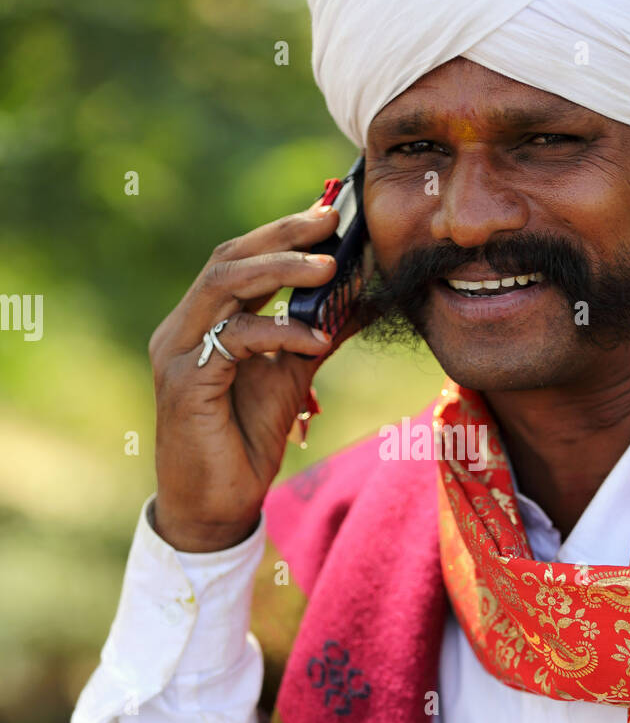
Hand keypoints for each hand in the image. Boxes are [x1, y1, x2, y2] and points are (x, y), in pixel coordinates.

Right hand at [149, 201, 343, 550]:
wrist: (217, 506)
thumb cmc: (245, 441)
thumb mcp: (289, 377)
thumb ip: (313, 334)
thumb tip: (360, 297)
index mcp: (202, 321)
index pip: (238, 259)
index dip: (281, 234)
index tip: (330, 216)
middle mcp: (181, 328)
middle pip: (227, 258)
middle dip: (281, 236)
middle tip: (331, 220)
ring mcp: (176, 352)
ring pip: (224, 284)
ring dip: (280, 270)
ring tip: (330, 267)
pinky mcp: (185, 382)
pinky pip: (235, 337)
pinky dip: (280, 331)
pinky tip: (317, 339)